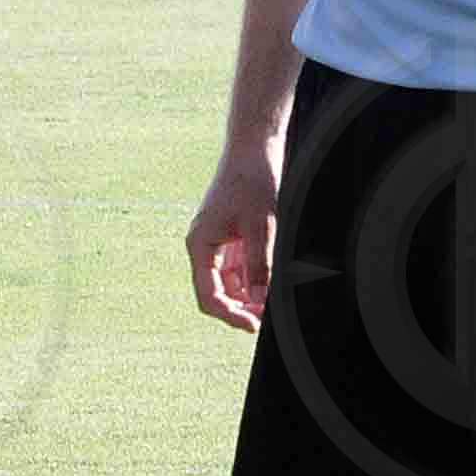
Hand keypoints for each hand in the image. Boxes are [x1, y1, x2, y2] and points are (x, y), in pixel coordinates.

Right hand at [187, 134, 281, 329]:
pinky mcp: (231, 238)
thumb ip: (259, 266)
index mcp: (200, 246)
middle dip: (242, 309)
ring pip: (230, 285)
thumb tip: (260, 302)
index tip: (255, 325)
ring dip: (250, 297)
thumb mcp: (261, 227)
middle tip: (270, 319)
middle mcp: (204, 248)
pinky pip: (239, 270)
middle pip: (217, 294)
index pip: (208, 296)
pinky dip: (255, 280)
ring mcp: (217, 244)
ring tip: (275, 303)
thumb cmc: (253, 182)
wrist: (254, 149)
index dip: (231, 315)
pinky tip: (272, 285)